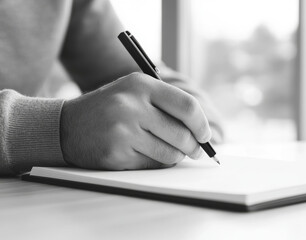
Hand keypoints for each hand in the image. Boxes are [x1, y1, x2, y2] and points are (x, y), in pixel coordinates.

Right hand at [60, 72, 211, 169]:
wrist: (66, 126)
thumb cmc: (109, 109)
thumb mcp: (134, 92)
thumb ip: (166, 105)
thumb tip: (202, 131)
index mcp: (141, 84)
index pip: (187, 106)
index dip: (202, 124)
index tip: (205, 135)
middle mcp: (131, 105)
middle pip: (182, 134)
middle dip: (194, 147)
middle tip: (195, 151)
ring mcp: (122, 131)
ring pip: (170, 153)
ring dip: (175, 156)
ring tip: (167, 150)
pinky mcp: (116, 154)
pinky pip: (152, 165)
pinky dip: (156, 163)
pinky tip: (143, 154)